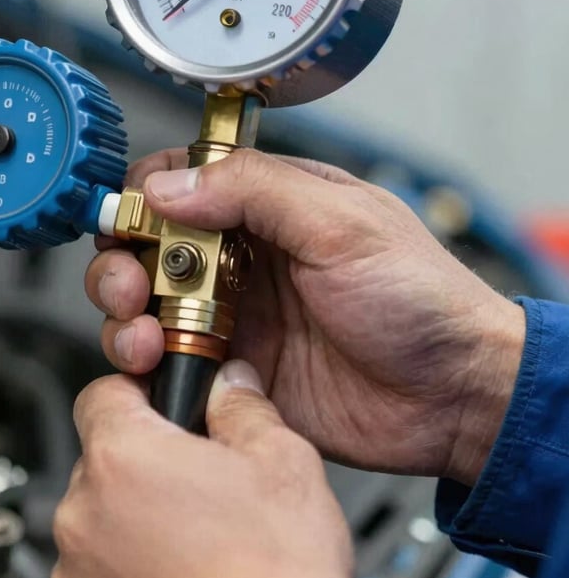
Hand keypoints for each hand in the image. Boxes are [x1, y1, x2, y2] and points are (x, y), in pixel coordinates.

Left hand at [53, 360, 352, 577]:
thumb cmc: (274, 575)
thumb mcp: (282, 463)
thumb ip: (244, 407)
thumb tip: (231, 384)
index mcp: (123, 456)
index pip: (101, 392)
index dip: (138, 392)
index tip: (164, 405)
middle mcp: (84, 511)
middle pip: (103, 457)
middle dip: (146, 460)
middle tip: (198, 479)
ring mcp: (76, 569)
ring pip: (101, 515)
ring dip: (136, 516)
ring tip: (196, 536)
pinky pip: (99, 565)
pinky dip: (129, 562)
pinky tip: (180, 571)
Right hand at [86, 149, 525, 485]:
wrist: (455, 397)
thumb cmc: (420, 298)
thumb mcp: (342, 224)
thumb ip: (255, 190)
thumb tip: (169, 183)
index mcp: (271, 204)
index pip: (185, 179)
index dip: (147, 193)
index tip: (131, 218)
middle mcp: (244, 255)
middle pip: (152, 241)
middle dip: (123, 258)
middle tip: (132, 281)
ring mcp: (236, 313)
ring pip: (148, 301)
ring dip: (125, 313)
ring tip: (141, 330)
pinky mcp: (234, 368)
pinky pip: (168, 359)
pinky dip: (145, 362)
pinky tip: (156, 364)